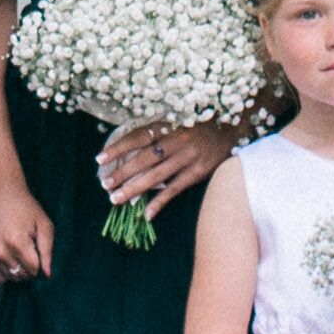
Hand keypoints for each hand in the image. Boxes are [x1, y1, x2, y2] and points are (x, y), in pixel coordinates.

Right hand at [0, 175, 54, 281]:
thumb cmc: (23, 205)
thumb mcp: (43, 223)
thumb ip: (47, 250)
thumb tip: (47, 273)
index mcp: (18, 243)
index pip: (33, 270)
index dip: (39, 264)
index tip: (37, 252)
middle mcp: (0, 250)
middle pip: (20, 275)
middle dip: (28, 268)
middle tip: (28, 251)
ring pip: (7, 276)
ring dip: (15, 269)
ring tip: (17, 253)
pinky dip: (2, 270)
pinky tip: (7, 258)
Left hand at [96, 123, 225, 217]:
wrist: (233, 127)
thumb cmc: (200, 124)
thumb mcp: (178, 119)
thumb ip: (158, 131)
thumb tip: (131, 148)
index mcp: (168, 125)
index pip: (137, 137)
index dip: (118, 148)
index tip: (100, 159)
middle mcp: (176, 141)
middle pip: (143, 159)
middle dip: (122, 173)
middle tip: (105, 184)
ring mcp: (188, 158)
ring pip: (156, 176)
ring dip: (134, 188)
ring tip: (116, 198)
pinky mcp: (198, 173)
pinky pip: (175, 189)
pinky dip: (160, 202)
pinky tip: (146, 214)